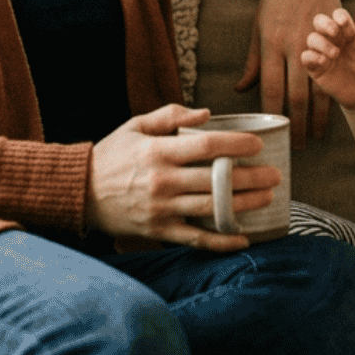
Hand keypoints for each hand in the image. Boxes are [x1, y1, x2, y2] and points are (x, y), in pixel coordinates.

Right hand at [85, 104, 280, 250]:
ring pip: (211, 208)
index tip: (258, 145)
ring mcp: (161, 209)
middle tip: (275, 174)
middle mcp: (162, 181)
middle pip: (216, 180)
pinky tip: (244, 238)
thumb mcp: (135, 126)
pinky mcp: (158, 231)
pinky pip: (196, 239)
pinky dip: (221, 241)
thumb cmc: (111, 155)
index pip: (207, 146)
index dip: (237, 145)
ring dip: (244, 204)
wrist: (79, 192)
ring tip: (268, 197)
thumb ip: (169, 116)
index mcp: (158, 151)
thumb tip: (206, 113)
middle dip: (251, 177)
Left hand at [236, 0, 342, 146]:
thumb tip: (240, 89)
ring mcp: (316, 42)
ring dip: (317, 117)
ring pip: (319, 89)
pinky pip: (336, 72)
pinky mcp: (333, 37)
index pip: (269, 89)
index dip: (272, 114)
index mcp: (271, 45)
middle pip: (296, 95)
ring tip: (314, 135)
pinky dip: (332, 96)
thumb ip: (252, 61)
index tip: (273, 132)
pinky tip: (329, 112)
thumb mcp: (258, 26)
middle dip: (296, 124)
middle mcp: (294, 46)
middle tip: (297, 145)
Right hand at [298, 8, 354, 111]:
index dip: (340, 16)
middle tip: (335, 32)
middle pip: (319, 21)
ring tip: (336, 54)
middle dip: (325, 23)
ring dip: (322, 43)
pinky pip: (306, 56)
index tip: (344, 23)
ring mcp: (321, 51)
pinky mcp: (315, 66)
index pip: (338, 15)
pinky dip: (312, 56)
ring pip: (311, 38)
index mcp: (345, 30)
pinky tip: (325, 62)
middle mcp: (331, 38)